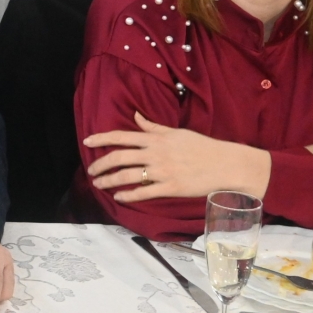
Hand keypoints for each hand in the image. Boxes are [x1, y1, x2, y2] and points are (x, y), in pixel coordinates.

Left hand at [86, 113, 271, 202]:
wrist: (225, 164)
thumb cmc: (202, 147)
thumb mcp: (176, 132)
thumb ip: (153, 127)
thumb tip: (136, 116)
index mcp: (156, 138)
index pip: (122, 136)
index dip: (101, 138)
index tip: (87, 142)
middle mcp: (156, 153)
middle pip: (119, 157)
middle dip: (101, 164)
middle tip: (91, 171)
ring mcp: (163, 171)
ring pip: (127, 176)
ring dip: (109, 181)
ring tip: (99, 184)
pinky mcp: (171, 187)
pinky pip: (144, 192)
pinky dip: (128, 195)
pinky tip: (118, 197)